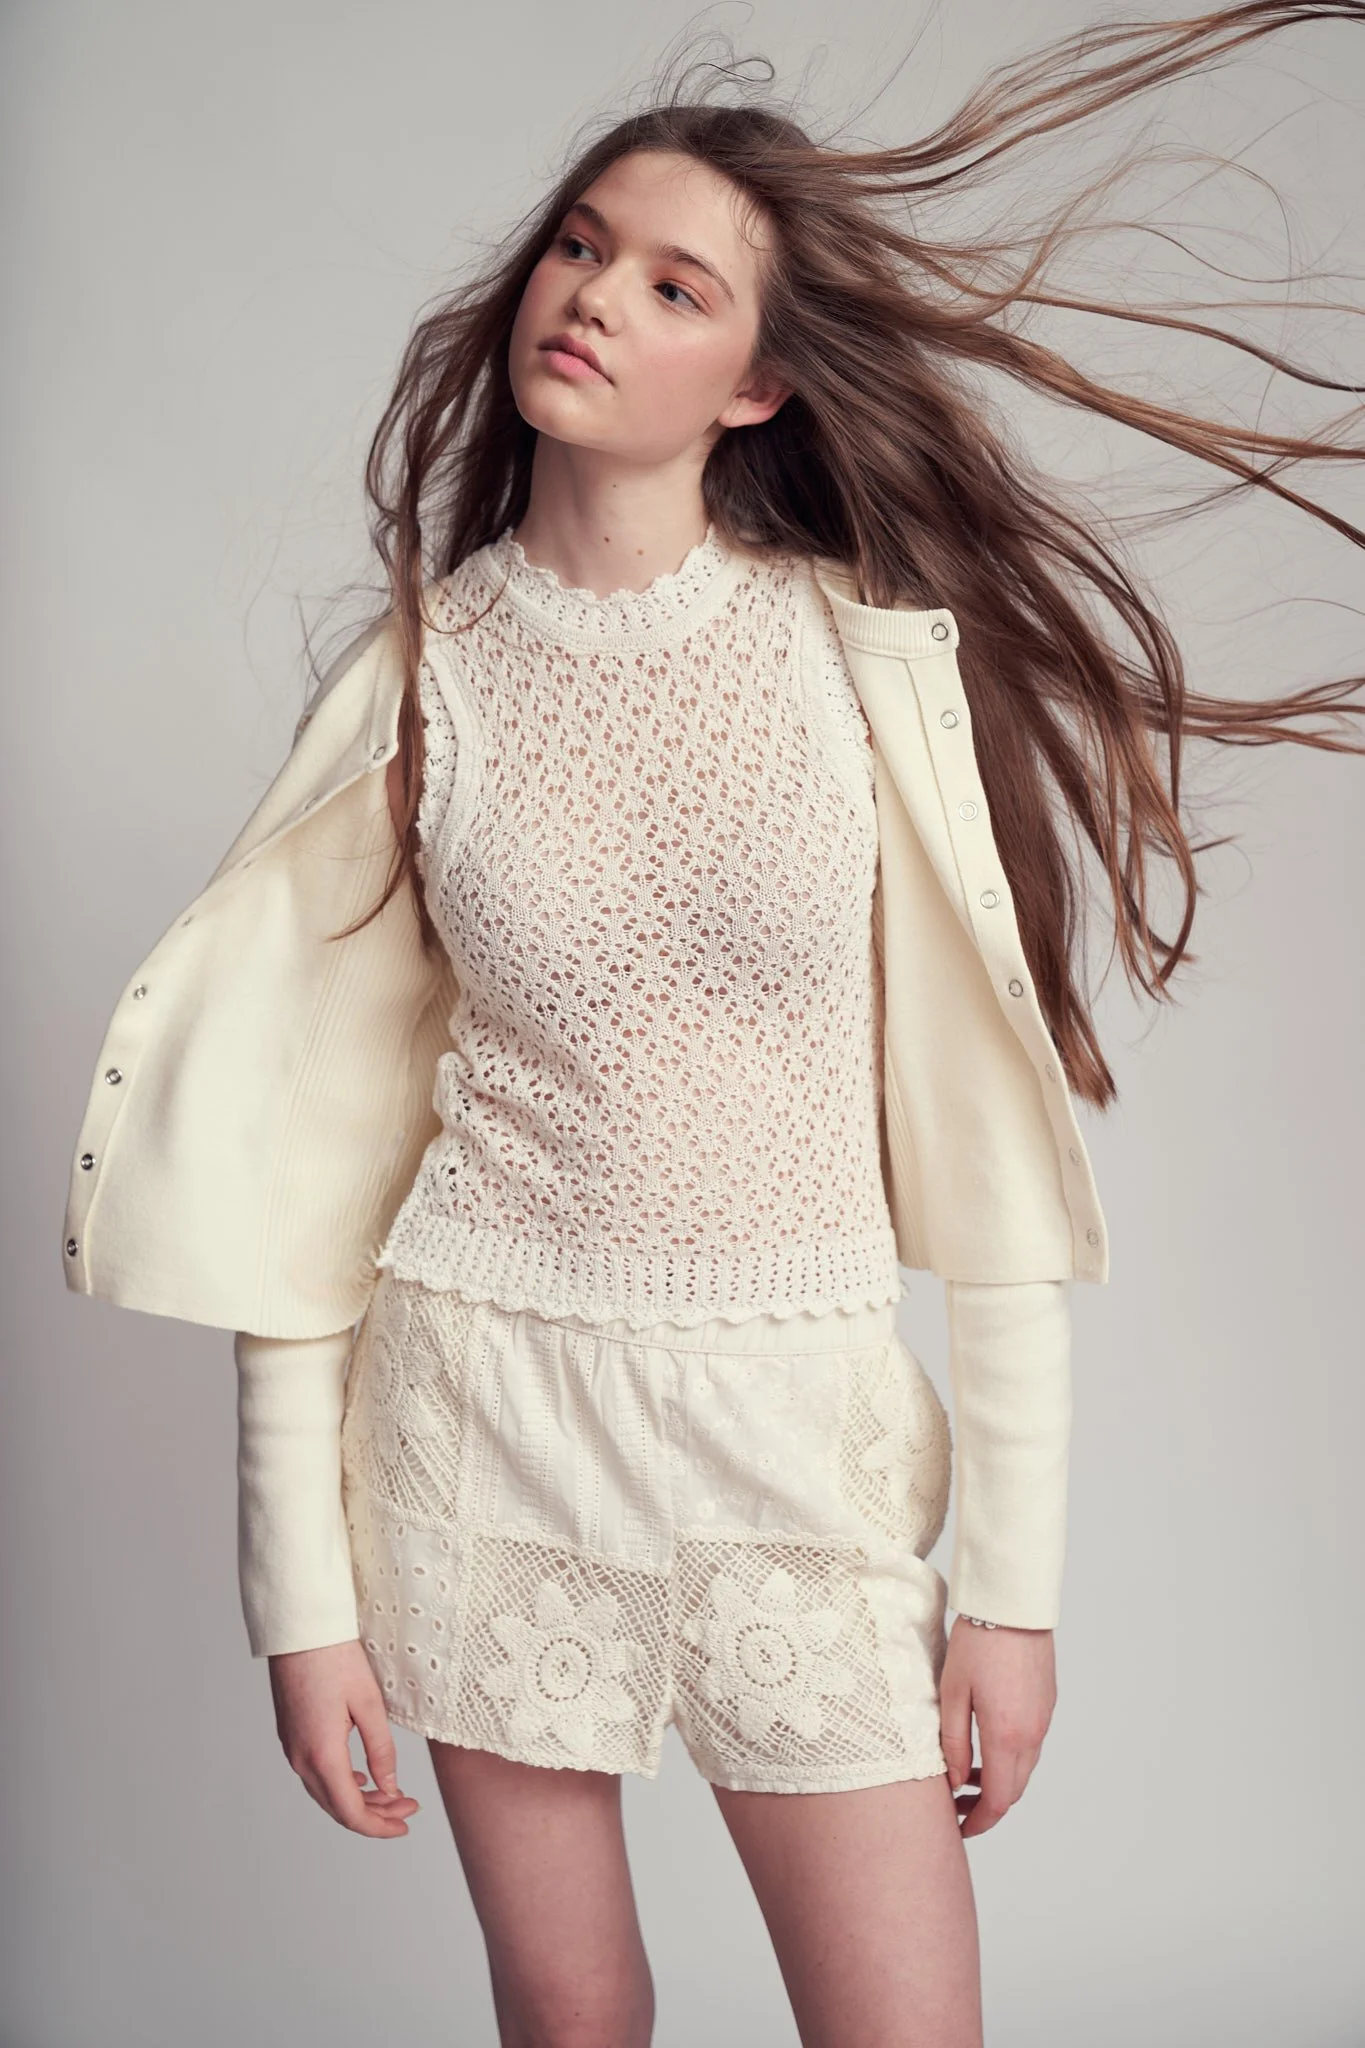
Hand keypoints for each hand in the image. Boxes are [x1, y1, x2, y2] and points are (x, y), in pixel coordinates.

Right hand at [267, 1638, 421, 1836]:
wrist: (299, 1629)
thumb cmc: (335, 1658)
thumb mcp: (369, 1704)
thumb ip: (381, 1751)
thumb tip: (390, 1788)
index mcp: (322, 1754)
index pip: (350, 1811)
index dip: (379, 1827)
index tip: (405, 1825)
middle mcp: (301, 1758)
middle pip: (338, 1806)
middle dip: (375, 1814)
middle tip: (408, 1808)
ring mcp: (292, 1747)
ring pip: (326, 1791)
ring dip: (359, 1799)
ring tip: (392, 1794)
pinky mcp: (291, 1735)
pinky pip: (316, 1774)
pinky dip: (341, 1783)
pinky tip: (361, 1778)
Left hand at [938, 1617, 1056, 1837]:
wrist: (1013, 1603)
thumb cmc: (977, 1642)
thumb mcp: (952, 1692)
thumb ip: (954, 1742)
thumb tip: (956, 1782)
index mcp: (1007, 1735)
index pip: (998, 1800)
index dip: (979, 1822)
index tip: (958, 1829)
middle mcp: (1033, 1733)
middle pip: (1015, 1790)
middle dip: (987, 1806)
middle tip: (955, 1805)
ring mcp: (1044, 1718)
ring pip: (1024, 1768)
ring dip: (1000, 1781)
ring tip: (966, 1775)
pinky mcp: (1047, 1703)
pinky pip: (1031, 1744)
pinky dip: (1011, 1758)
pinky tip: (987, 1744)